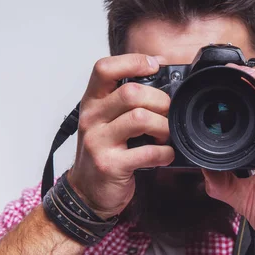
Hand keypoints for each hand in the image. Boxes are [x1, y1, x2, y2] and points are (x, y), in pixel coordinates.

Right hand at [67, 54, 174, 218]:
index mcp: (92, 102)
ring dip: (164, 126)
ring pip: (140, 118)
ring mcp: (98, 142)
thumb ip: (125, 101)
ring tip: (165, 135)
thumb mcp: (106, 120)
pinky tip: (165, 155)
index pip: (104, 68)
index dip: (132, 61)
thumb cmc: (102, 152)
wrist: (86, 192)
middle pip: (131, 92)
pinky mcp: (110, 165)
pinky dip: (164, 153)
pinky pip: (147, 152)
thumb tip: (160, 74)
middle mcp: (92, 118)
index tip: (153, 66)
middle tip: (168, 113)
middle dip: (160, 101)